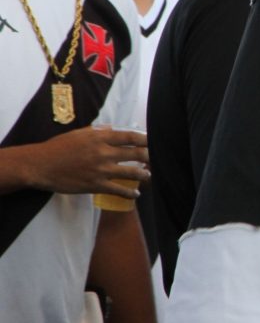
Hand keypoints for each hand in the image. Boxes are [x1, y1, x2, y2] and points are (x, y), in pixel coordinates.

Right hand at [25, 127, 149, 197]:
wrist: (40, 166)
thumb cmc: (57, 147)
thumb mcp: (78, 134)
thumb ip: (98, 131)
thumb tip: (113, 128)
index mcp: (100, 137)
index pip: (130, 137)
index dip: (145, 139)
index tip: (154, 141)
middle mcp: (104, 152)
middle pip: (136, 153)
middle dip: (150, 157)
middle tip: (156, 159)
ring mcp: (101, 169)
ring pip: (132, 172)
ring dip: (145, 174)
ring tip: (149, 176)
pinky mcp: (96, 185)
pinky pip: (119, 189)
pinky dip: (130, 192)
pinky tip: (136, 194)